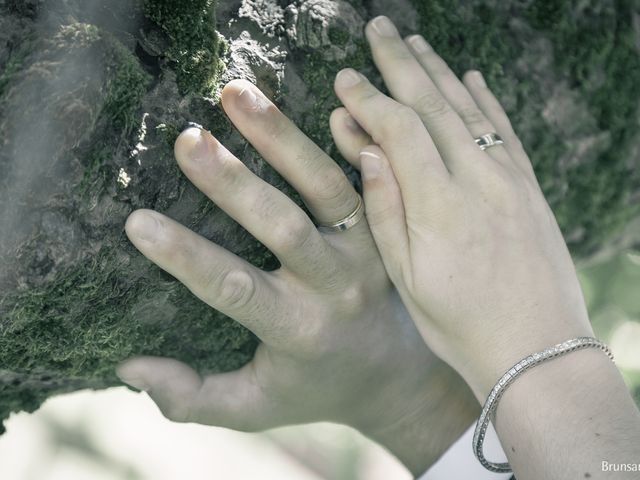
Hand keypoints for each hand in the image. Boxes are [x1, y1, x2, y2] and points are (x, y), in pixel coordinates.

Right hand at [116, 79, 476, 473]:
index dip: (186, 257)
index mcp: (298, 330)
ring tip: (238, 95)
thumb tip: (128, 367)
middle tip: (188, 140)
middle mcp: (336, 285)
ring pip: (327, 188)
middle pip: (283, 227)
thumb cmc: (314, 387)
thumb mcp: (255, 407)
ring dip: (284, 139)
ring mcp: (366, 250)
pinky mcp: (385, 225)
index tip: (137, 222)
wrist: (395, 373)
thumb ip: (193, 398)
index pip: (234, 288)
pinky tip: (330, 100)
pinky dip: (352, 139)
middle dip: (233, 183)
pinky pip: (368, 177)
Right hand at [333, 15, 594, 399]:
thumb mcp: (407, 279)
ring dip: (439, 71)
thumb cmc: (461, 324)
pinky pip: (505, 129)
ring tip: (414, 42)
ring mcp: (508, 180)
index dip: (368, 99)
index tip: (344, 77)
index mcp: (438, 204)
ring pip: (469, 108)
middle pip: (433, 104)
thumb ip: (385, 210)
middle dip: (400, 63)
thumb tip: (368, 151)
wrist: (537, 349)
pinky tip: (472, 78)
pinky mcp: (528, 188)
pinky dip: (486, 99)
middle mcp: (477, 180)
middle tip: (376, 29)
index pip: (397, 130)